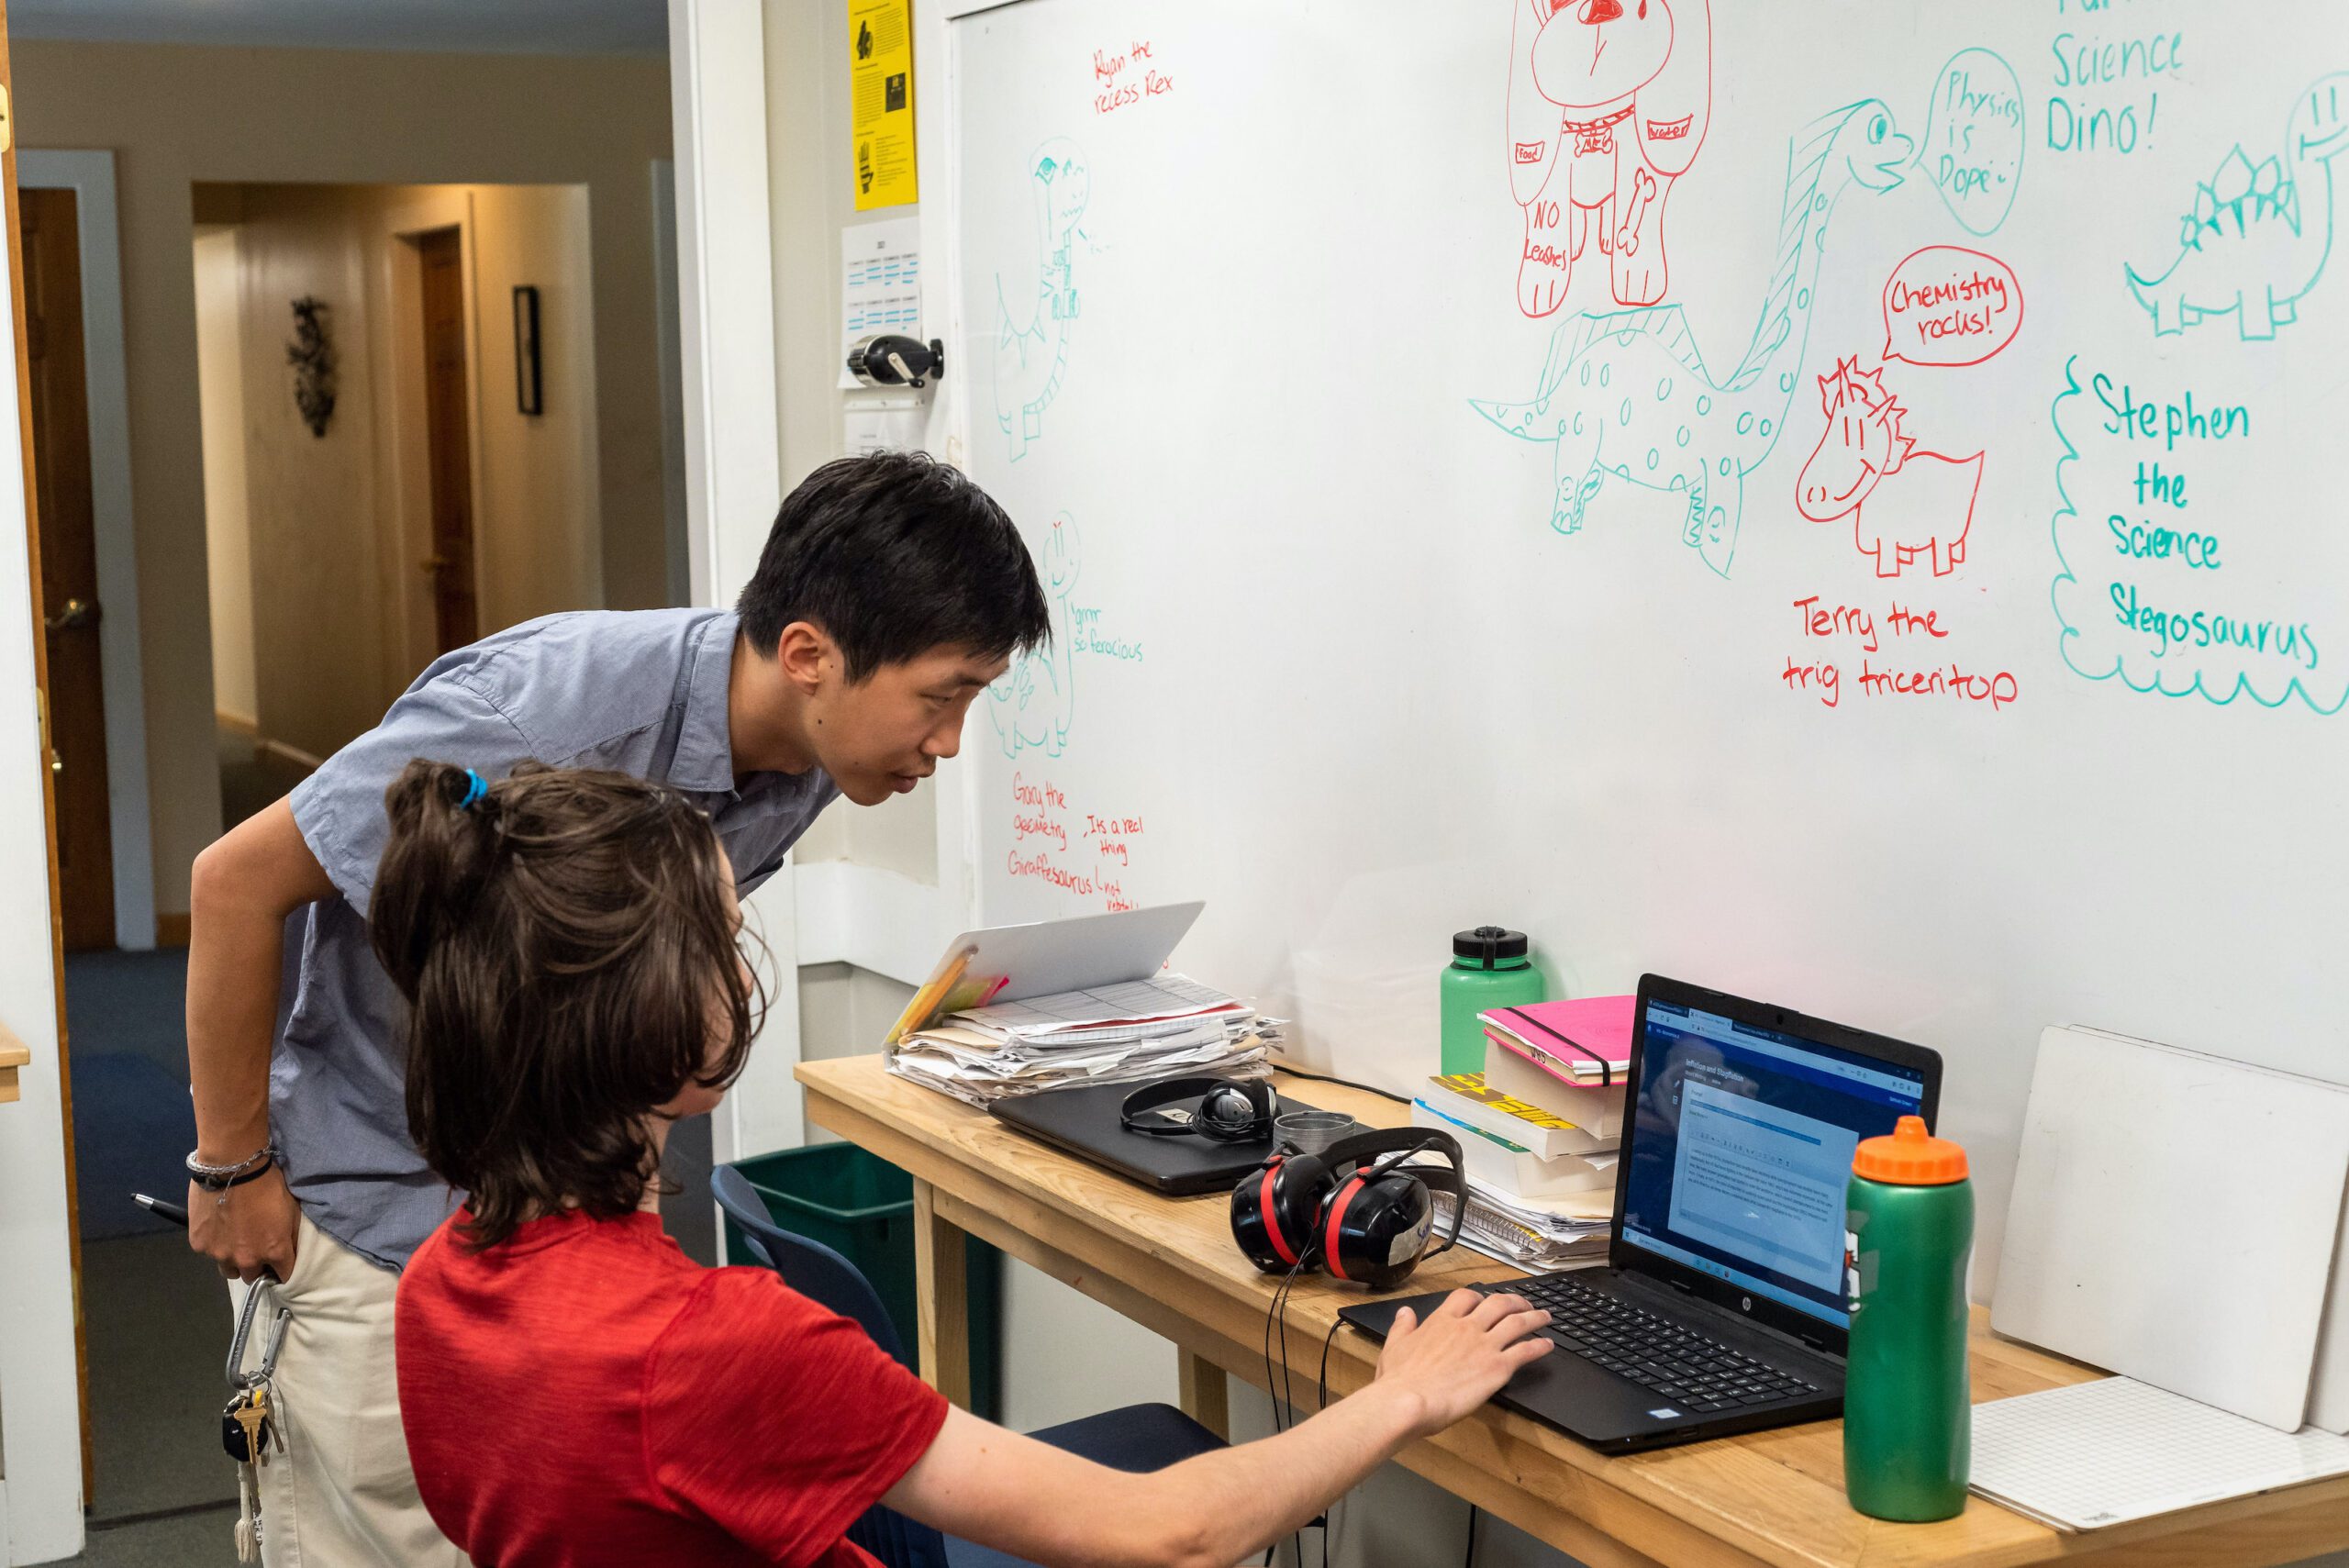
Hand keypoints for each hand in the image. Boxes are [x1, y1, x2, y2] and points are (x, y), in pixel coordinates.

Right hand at [187, 1164, 299, 1282]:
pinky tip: (217, 1226)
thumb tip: (290, 1251)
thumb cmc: (268, 1184)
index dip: (282, 1269)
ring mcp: (220, 1254)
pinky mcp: (200, 1245)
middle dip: (256, 1265)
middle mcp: (246, 1259)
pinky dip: (214, 1244)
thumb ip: (290, 1237)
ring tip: (234, 1240)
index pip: (283, 1276)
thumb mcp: (291, 1210)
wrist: (232, 1167)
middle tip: (254, 1247)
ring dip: (233, 1260)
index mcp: (274, 1251)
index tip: (278, 1262)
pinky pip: (209, 1252)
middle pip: (252, 1276)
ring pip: (228, 1269)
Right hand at [1373, 1289, 1552, 1435]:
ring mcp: (1484, 1345)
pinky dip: (1540, 1345)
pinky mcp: (1498, 1367)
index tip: (1486, 1301)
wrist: (1408, 1401)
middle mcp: (1467, 1327)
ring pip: (1518, 1322)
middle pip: (1498, 1303)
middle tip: (1524, 1304)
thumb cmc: (1399, 1380)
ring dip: (1535, 1317)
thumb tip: (1404, 1313)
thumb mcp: (1395, 1346)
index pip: (1466, 1297)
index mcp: (1442, 1321)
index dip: (1480, 1297)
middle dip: (1515, 1301)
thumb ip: (1403, 1327)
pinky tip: (1547, 1345)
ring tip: (1545, 1317)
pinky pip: (1526, 1350)